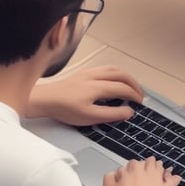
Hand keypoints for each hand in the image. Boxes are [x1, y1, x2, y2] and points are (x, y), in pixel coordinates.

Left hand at [27, 65, 143, 124]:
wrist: (44, 99)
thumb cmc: (64, 109)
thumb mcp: (89, 117)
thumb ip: (111, 115)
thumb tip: (128, 112)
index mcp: (99, 87)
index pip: (123, 88)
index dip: (134, 95)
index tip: (140, 103)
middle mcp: (96, 76)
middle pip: (122, 75)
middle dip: (134, 84)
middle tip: (139, 95)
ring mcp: (90, 73)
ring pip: (114, 69)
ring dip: (126, 76)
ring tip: (131, 85)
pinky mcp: (84, 73)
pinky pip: (105, 68)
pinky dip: (116, 73)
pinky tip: (114, 79)